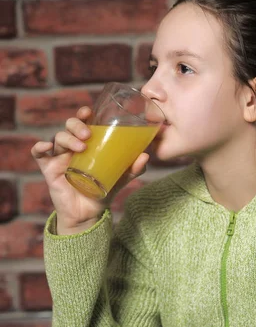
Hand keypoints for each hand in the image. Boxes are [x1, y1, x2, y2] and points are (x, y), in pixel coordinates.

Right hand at [31, 106, 148, 234]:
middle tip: (88, 135)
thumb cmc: (102, 191)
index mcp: (88, 144)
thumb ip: (133, 168)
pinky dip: (39, 147)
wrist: (88, 214)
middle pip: (69, 126)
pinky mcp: (49, 168)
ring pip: (58, 137)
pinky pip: (39, 154)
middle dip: (77, 125)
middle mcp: (73, 147)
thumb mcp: (120, 179)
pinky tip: (45, 147)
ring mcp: (60, 157)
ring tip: (81, 148)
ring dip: (68, 138)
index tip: (89, 112)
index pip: (84, 122)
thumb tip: (145, 156)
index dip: (84, 114)